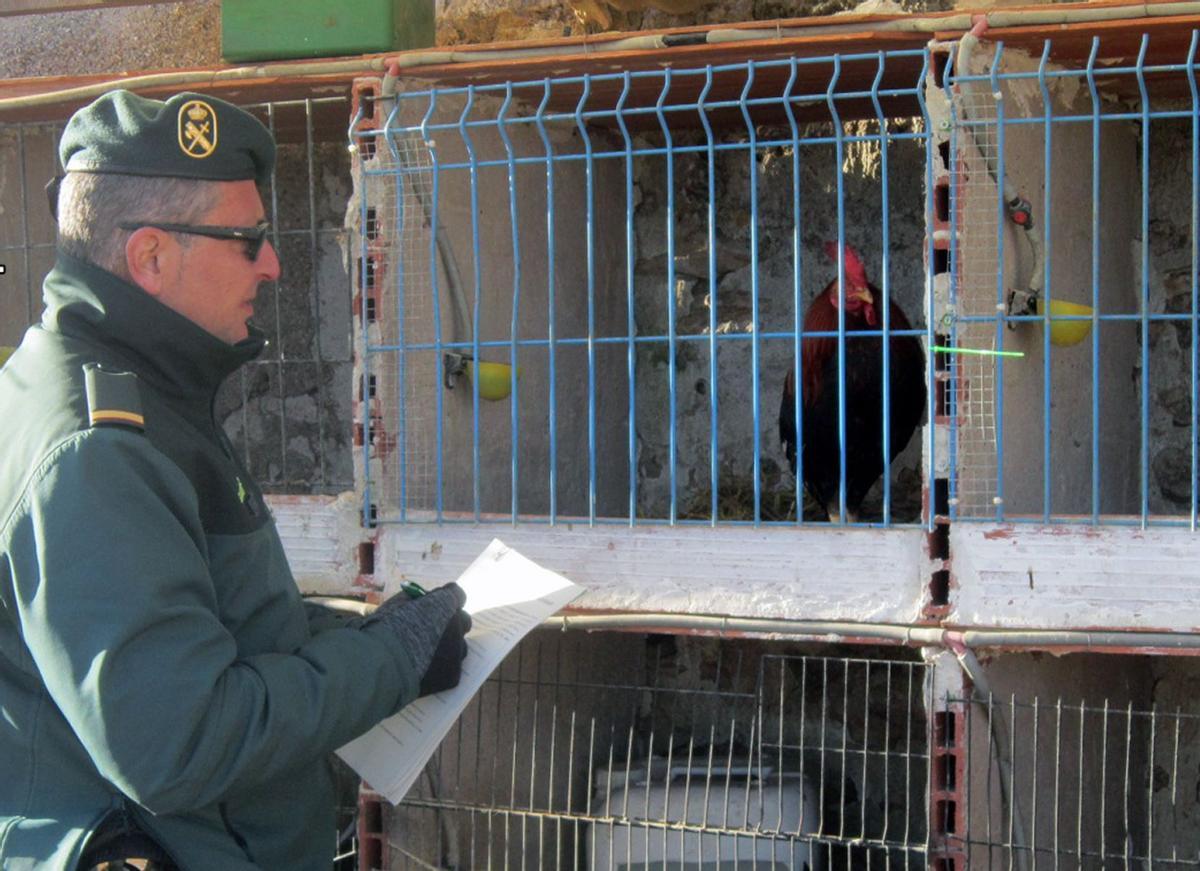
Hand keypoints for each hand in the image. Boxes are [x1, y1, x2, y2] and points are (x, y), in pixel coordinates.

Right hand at [360, 582, 471, 696]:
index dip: (446, 599)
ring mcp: (456, 652)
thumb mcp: (396, 605)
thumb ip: (414, 600)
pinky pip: (451, 669)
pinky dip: (441, 669)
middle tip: (434, 630)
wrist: (381, 665)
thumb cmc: (383, 631)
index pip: (456, 595)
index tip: (438, 603)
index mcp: (443, 603)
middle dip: (451, 623)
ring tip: (426, 655)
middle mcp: (456, 626)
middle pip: (462, 621)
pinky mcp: (452, 676)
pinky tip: (424, 672)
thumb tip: (421, 599)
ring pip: (459, 647)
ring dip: (448, 647)